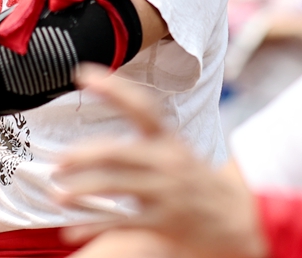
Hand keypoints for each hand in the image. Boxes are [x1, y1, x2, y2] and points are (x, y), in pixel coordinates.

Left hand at [55, 68, 265, 257]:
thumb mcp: (179, 156)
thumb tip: (103, 144)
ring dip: (82, 188)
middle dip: (84, 154)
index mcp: (169, 141)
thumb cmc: (200, 185)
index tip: (83, 72)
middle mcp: (168, 161)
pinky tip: (72, 230)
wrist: (242, 219)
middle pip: (118, 151)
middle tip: (59, 160)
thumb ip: (148, 145)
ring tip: (58, 193)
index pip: (140, 106)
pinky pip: (122, 223)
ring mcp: (167, 193)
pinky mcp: (165, 222)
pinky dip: (94, 225)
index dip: (112, 87)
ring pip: (116, 185)